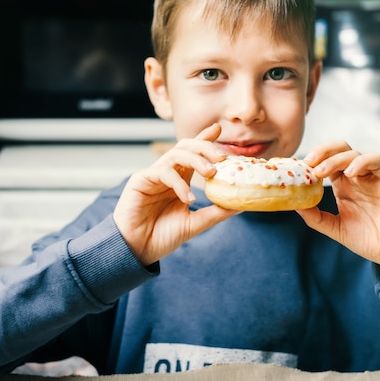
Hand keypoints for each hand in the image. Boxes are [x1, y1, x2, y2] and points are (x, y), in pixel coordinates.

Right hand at [113, 123, 236, 265]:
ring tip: (211, 172)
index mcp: (179, 179)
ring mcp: (153, 175)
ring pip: (176, 154)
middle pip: (186, 147)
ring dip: (196, 160)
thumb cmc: (161, 236)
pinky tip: (188, 198)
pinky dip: (179, 183)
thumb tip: (241, 204)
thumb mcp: (195, 223)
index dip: (205, 139)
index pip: (194, 153)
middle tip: (222, 156)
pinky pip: (163, 173)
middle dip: (205, 147)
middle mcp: (167, 173)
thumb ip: (216, 212)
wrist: (138, 250)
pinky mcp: (140, 180)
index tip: (219, 130)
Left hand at [298, 141, 379, 275]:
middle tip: (308, 163)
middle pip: (338, 150)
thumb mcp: (335, 229)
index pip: (324, 163)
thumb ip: (315, 217)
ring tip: (321, 172)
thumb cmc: (369, 241)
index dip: (311, 162)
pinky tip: (350, 174)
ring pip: (352, 152)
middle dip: (321, 151)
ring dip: (334, 158)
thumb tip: (293, 204)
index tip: (297, 169)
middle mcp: (355, 179)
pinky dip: (361, 161)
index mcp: (342, 187)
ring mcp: (370, 177)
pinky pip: (375, 159)